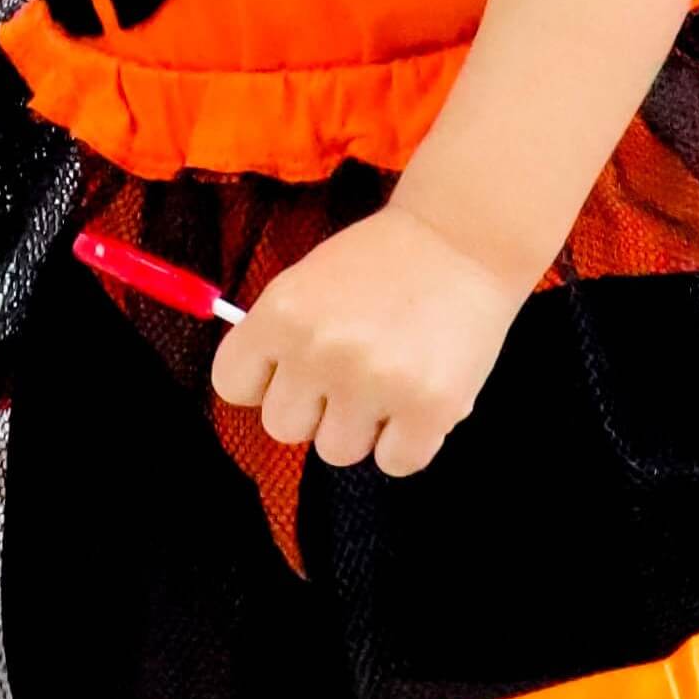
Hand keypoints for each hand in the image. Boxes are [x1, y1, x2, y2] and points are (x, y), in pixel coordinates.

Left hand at [209, 203, 521, 477]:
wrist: (465, 236)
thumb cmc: (383, 259)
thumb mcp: (309, 279)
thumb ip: (280, 334)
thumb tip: (266, 390)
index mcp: (281, 314)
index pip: (233, 385)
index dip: (265, 380)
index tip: (293, 369)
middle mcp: (320, 352)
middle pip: (284, 426)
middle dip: (315, 405)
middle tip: (352, 370)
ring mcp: (374, 384)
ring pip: (338, 450)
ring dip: (364, 424)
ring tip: (393, 376)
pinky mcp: (428, 409)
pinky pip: (396, 463)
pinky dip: (409, 439)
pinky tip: (421, 394)